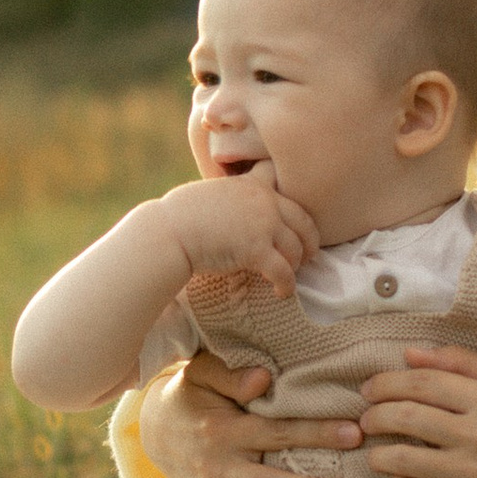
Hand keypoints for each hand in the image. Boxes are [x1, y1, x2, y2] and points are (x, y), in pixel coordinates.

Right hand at [162, 165, 320, 296]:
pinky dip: (286, 285)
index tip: (294, 219)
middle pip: (304, 221)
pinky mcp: (257, 250)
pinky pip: (284, 271)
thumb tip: (234, 209)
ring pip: (296, 248)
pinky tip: (280, 293)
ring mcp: (263, 224)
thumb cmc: (179, 216)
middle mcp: (264, 200)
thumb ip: (233, 197)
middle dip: (309, 241)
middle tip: (306, 256)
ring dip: (295, 265)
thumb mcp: (212, 194)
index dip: (295, 199)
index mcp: (252, 184)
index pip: (285, 184)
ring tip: (288, 275)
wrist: (168, 232)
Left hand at [359, 343, 476, 477]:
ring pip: (401, 459)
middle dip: (374, 415)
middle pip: (405, 417)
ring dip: (377, 453)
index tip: (369, 389)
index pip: (423, 382)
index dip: (386, 383)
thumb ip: (462, 363)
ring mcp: (476, 477)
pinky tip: (402, 477)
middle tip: (366, 418)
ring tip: (376, 451)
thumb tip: (410, 354)